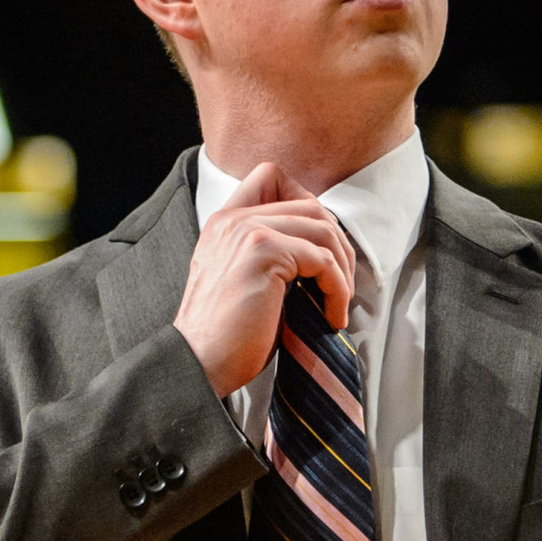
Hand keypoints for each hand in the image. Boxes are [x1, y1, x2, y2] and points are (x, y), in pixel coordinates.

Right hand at [173, 163, 356, 397]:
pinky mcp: (263, 252)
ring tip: (338, 303)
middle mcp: (233, 219)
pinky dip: (338, 290)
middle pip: (309, 204)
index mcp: (225, 222)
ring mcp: (247, 231)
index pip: (271, 177)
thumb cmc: (227, 336)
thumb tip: (324, 251)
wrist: (199, 363)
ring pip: (322, 228)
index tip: (320, 248)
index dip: (307, 203)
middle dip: (337, 244)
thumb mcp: (246, 280)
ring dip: (342, 269)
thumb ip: (272, 254)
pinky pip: (323, 260)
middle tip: (341, 283)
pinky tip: (332, 316)